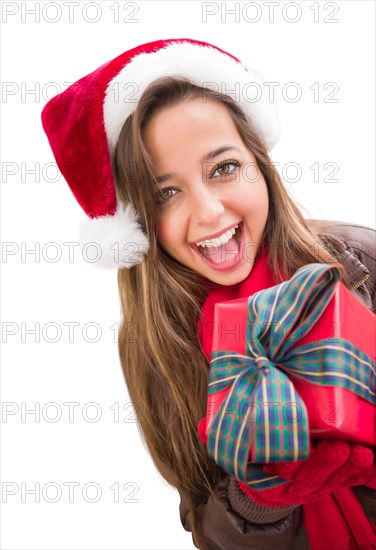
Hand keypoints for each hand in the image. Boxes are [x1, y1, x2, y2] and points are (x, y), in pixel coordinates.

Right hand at [197, 416, 375, 506]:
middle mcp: (294, 484)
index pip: (284, 471)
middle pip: (314, 478)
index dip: (297, 464)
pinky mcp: (329, 481)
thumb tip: (202, 427)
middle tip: (344, 449)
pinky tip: (371, 462)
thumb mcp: (233, 447)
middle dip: (330, 465)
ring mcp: (314, 485)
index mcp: (271, 476)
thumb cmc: (253, 455)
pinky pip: (348, 482)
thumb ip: (219, 434)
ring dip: (350, 470)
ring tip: (363, 453)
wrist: (265, 479)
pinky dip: (362, 475)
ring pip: (334, 482)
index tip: (306, 452)